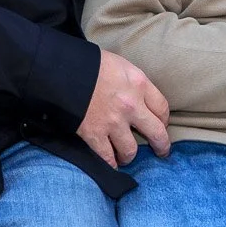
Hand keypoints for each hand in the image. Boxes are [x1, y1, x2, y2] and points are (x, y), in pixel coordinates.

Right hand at [77, 50, 171, 166]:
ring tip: (125, 157)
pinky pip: (107, 157)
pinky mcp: (94, 135)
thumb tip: (136, 96)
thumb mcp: (119, 64)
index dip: (164, 120)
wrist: (61, 70)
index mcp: (139, 84)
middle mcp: (131, 105)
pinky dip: (110, 163)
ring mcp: (113, 122)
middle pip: (157, 132)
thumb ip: (131, 82)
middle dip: (161, 145)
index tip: (162, 125)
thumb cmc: (89, 63)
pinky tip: (111, 163)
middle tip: (161, 152)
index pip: (162, 107)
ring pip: (131, 150)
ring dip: (129, 156)